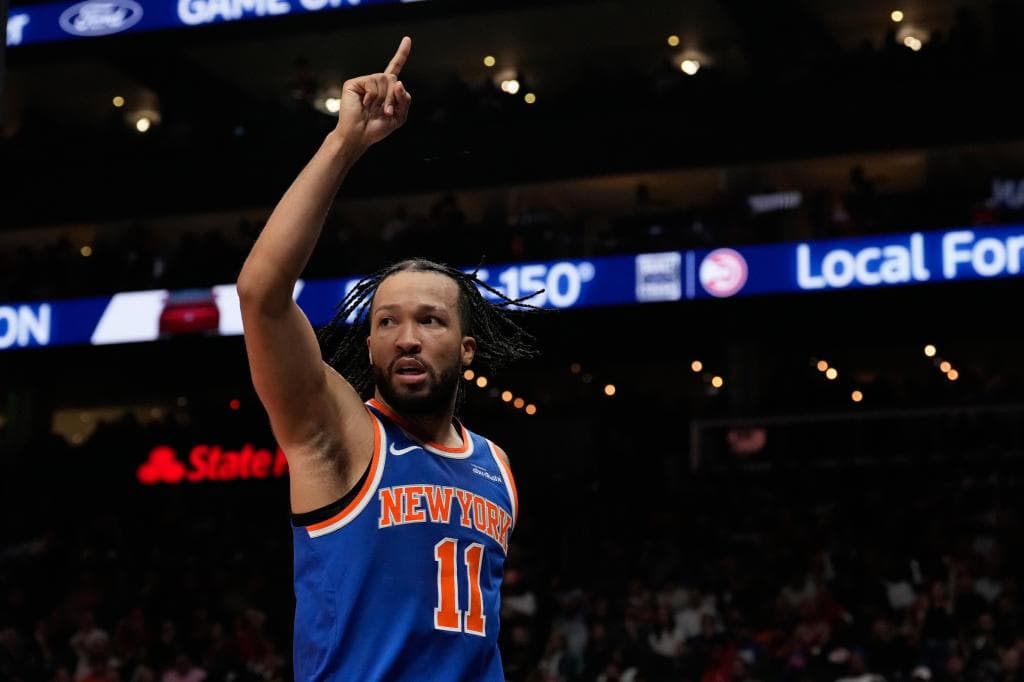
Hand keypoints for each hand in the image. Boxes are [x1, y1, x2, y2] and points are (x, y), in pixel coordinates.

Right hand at [336, 36, 412, 150]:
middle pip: (393, 79)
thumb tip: (399, 82)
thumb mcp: (399, 116)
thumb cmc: (377, 128)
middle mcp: (375, 83)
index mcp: (387, 89)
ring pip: (384, 80)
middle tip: (386, 112)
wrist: (359, 135)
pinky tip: (364, 104)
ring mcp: (364, 82)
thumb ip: (404, 100)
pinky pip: (371, 82)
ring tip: (374, 109)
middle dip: (393, 97)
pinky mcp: (354, 83)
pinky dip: (372, 96)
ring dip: (384, 98)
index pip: (395, 68)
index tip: (407, 39)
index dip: (402, 54)